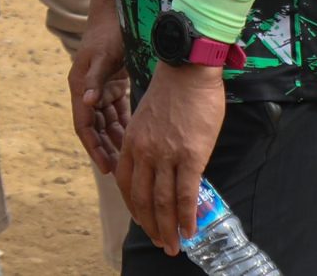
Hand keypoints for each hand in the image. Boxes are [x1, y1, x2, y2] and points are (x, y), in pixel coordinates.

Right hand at [68, 7, 130, 175]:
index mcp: (79, 86)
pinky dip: (126, 127)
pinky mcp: (113, 86)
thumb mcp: (102, 56)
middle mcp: (87, 91)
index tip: (106, 167)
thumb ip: (95, 79)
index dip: (93, 147)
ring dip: (116, 141)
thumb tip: (87, 102)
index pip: (84, 125)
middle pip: (95, 129)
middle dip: (105, 150)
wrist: (115, 13)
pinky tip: (137, 141)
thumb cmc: (107, 33)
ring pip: (107, 123)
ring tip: (130, 162)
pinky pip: (118, 113)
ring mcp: (100, 89)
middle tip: (119, 173)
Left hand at [114, 62, 226, 254]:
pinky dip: (186, 216)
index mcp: (131, 140)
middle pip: (142, 197)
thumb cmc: (172, 91)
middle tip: (159, 243)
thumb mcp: (148, 117)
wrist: (187, 70)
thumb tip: (158, 164)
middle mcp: (144, 150)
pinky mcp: (190, 155)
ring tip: (172, 246)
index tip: (143, 221)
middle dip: (150, 225)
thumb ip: (147, 141)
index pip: (126, 183)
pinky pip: (186, 193)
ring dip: (167, 228)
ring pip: (163, 201)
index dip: (134, 206)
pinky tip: (189, 231)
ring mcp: (166, 154)